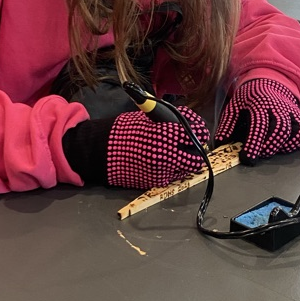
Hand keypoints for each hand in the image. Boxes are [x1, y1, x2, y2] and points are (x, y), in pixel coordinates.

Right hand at [63, 106, 209, 188]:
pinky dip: (174, 168)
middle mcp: (166, 155)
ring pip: (187, 168)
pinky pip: (174, 175)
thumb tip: (187, 122)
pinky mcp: (156, 181)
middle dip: (196, 148)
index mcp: (163, 135)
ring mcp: (161, 171)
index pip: (193, 133)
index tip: (197, 129)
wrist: (101, 152)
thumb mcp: (147, 118)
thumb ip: (168, 121)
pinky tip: (166, 160)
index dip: (198, 130)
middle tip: (191, 143)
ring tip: (178, 151)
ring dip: (187, 160)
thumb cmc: (122, 131)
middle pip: (195, 155)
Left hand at [214, 78, 299, 164]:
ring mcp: (294, 112)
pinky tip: (290, 143)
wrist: (269, 81)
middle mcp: (280, 107)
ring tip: (274, 149)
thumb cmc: (251, 98)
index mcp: (260, 104)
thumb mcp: (234, 107)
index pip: (259, 125)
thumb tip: (220, 143)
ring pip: (299, 132)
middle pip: (281, 130)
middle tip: (261, 153)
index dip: (254, 144)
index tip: (247, 158)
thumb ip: (227, 125)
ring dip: (287, 146)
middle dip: (270, 147)